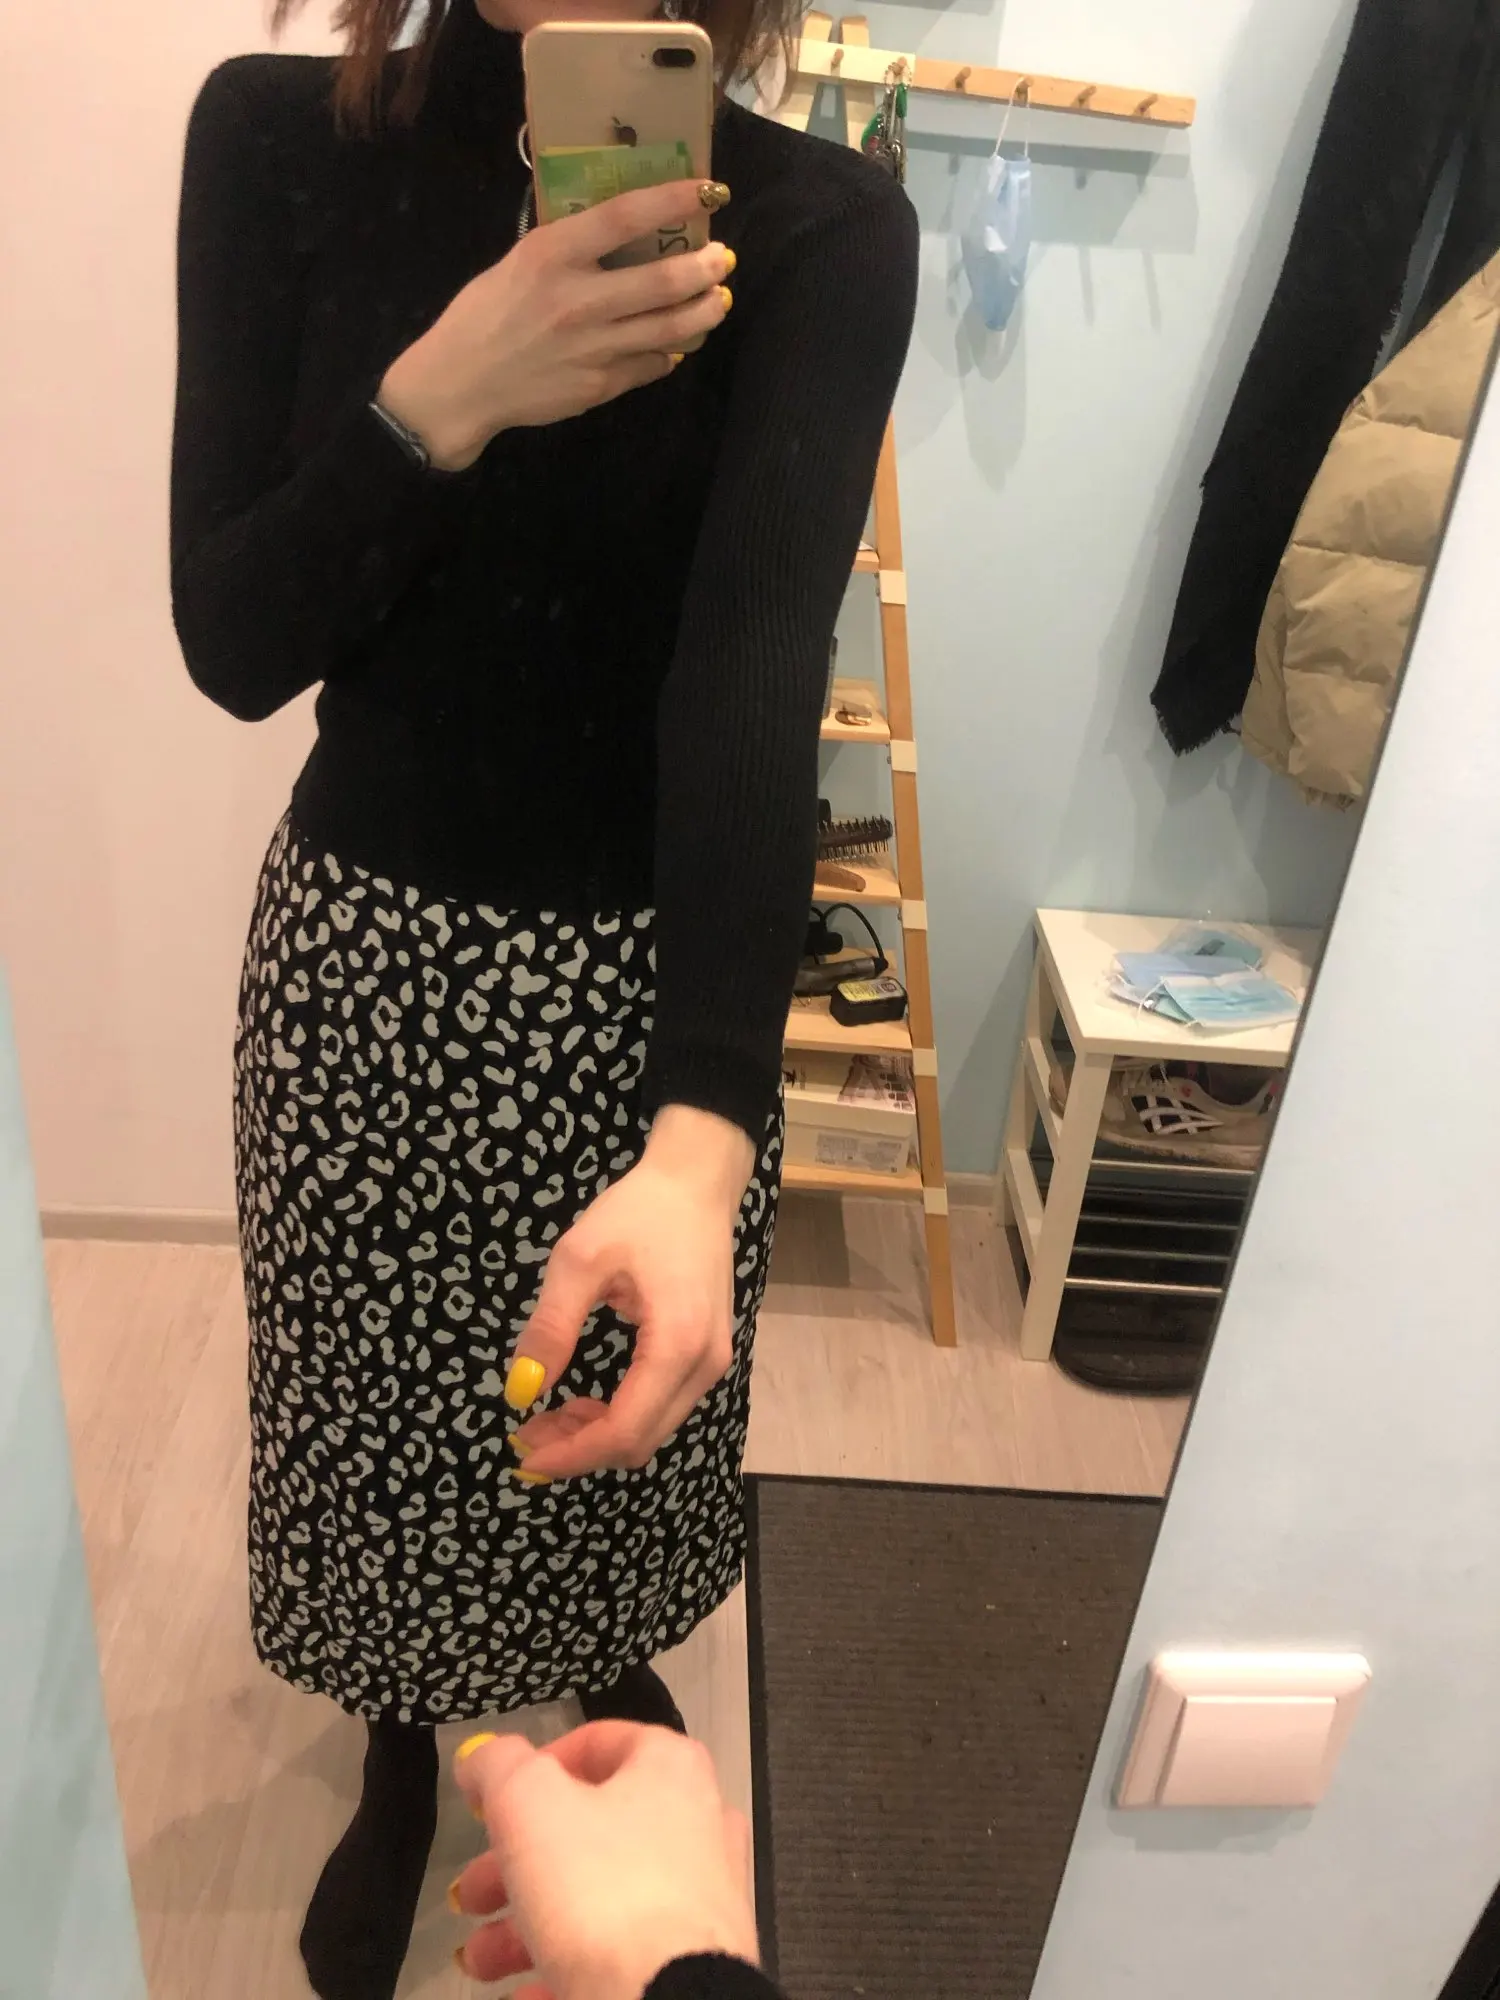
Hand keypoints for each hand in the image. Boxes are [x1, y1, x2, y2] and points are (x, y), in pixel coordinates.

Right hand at [378, 180, 733, 468]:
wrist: (459, 385)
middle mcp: (577, 300)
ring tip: (719, 299)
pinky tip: (676, 342)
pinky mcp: (599, 386)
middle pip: (663, 280)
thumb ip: (568, 248)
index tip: (708, 189)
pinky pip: (650, 364)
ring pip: (670, 327)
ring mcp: (592, 347)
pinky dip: (669, 351)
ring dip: (705, 311)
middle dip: (706, 267)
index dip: (673, 199)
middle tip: (724, 258)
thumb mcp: (518, 263)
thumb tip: (622, 229)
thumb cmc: (485, 315)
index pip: (625, 216)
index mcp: (551, 256)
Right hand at [452, 1724, 757, 1999]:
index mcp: (670, 1768)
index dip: (535, 1766)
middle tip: (472, 1897)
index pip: (598, 1743)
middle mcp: (697, 1823)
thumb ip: (499, 1767)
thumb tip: (483, 1754)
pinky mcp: (694, 1960)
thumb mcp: (529, 1805)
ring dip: (527, 1928)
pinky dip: (569, 1968)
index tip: (489, 1805)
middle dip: (515, 1867)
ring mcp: (702, 1897)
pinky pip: (622, 1953)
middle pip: (588, 1833)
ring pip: (599, 1899)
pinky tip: (525, 1993)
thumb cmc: (598, 1887)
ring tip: (481, 1962)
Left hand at [505, 1105, 754, 1479]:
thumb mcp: (580, 1259)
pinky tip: (584, 1402)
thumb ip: (551, 1327)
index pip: (624, 1430)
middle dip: (580, 1449)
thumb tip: (520, 1389)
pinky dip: (621, 1416)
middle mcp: (704, 1365)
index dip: (572, 1454)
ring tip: (548, 1418)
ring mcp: (712, 1362)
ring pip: (652, 1429)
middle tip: (527, 1435)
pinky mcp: (707, 1354)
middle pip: (640, 1441)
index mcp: (676, 1344)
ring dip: (598, 1435)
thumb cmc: (639, 1211)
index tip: (524, 1457)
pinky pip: (662, 1406)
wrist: (697, 1181)